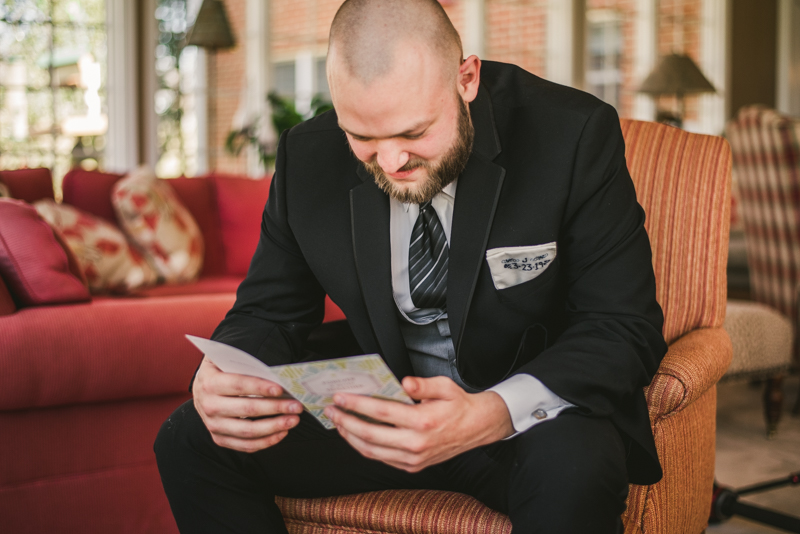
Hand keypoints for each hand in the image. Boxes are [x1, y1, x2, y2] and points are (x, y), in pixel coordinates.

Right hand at [192, 357, 302, 452]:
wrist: (202, 389)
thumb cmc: (222, 371)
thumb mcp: (227, 361)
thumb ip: (247, 364)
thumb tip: (277, 374)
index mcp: (210, 383)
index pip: (238, 385)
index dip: (260, 388)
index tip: (281, 389)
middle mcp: (209, 406)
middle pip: (247, 409)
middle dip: (275, 408)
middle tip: (296, 406)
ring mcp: (213, 425)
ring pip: (248, 431)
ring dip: (274, 427)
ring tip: (293, 420)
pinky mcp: (220, 439)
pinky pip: (246, 445)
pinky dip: (266, 441)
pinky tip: (282, 432)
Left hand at [323, 376, 513, 471]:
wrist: (477, 428)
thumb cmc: (459, 405)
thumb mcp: (445, 386)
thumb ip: (422, 384)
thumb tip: (403, 382)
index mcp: (422, 422)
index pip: (381, 413)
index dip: (357, 405)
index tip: (341, 397)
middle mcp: (416, 444)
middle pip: (370, 435)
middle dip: (346, 422)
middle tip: (332, 410)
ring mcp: (413, 458)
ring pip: (372, 451)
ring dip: (351, 437)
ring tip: (338, 423)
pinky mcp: (412, 466)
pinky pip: (382, 459)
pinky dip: (365, 447)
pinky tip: (356, 435)